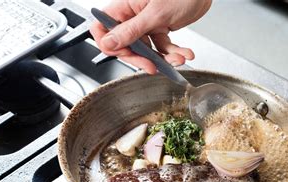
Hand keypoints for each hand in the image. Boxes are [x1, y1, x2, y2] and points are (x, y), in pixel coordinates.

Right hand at [90, 0, 211, 73]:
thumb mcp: (155, 14)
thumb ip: (131, 30)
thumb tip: (109, 43)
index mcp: (124, 7)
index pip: (103, 29)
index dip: (110, 45)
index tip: (125, 55)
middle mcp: (133, 16)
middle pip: (126, 45)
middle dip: (141, 59)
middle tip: (153, 67)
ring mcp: (147, 23)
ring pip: (147, 50)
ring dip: (164, 58)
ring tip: (178, 59)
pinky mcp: (161, 28)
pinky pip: (163, 46)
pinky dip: (174, 52)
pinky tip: (185, 53)